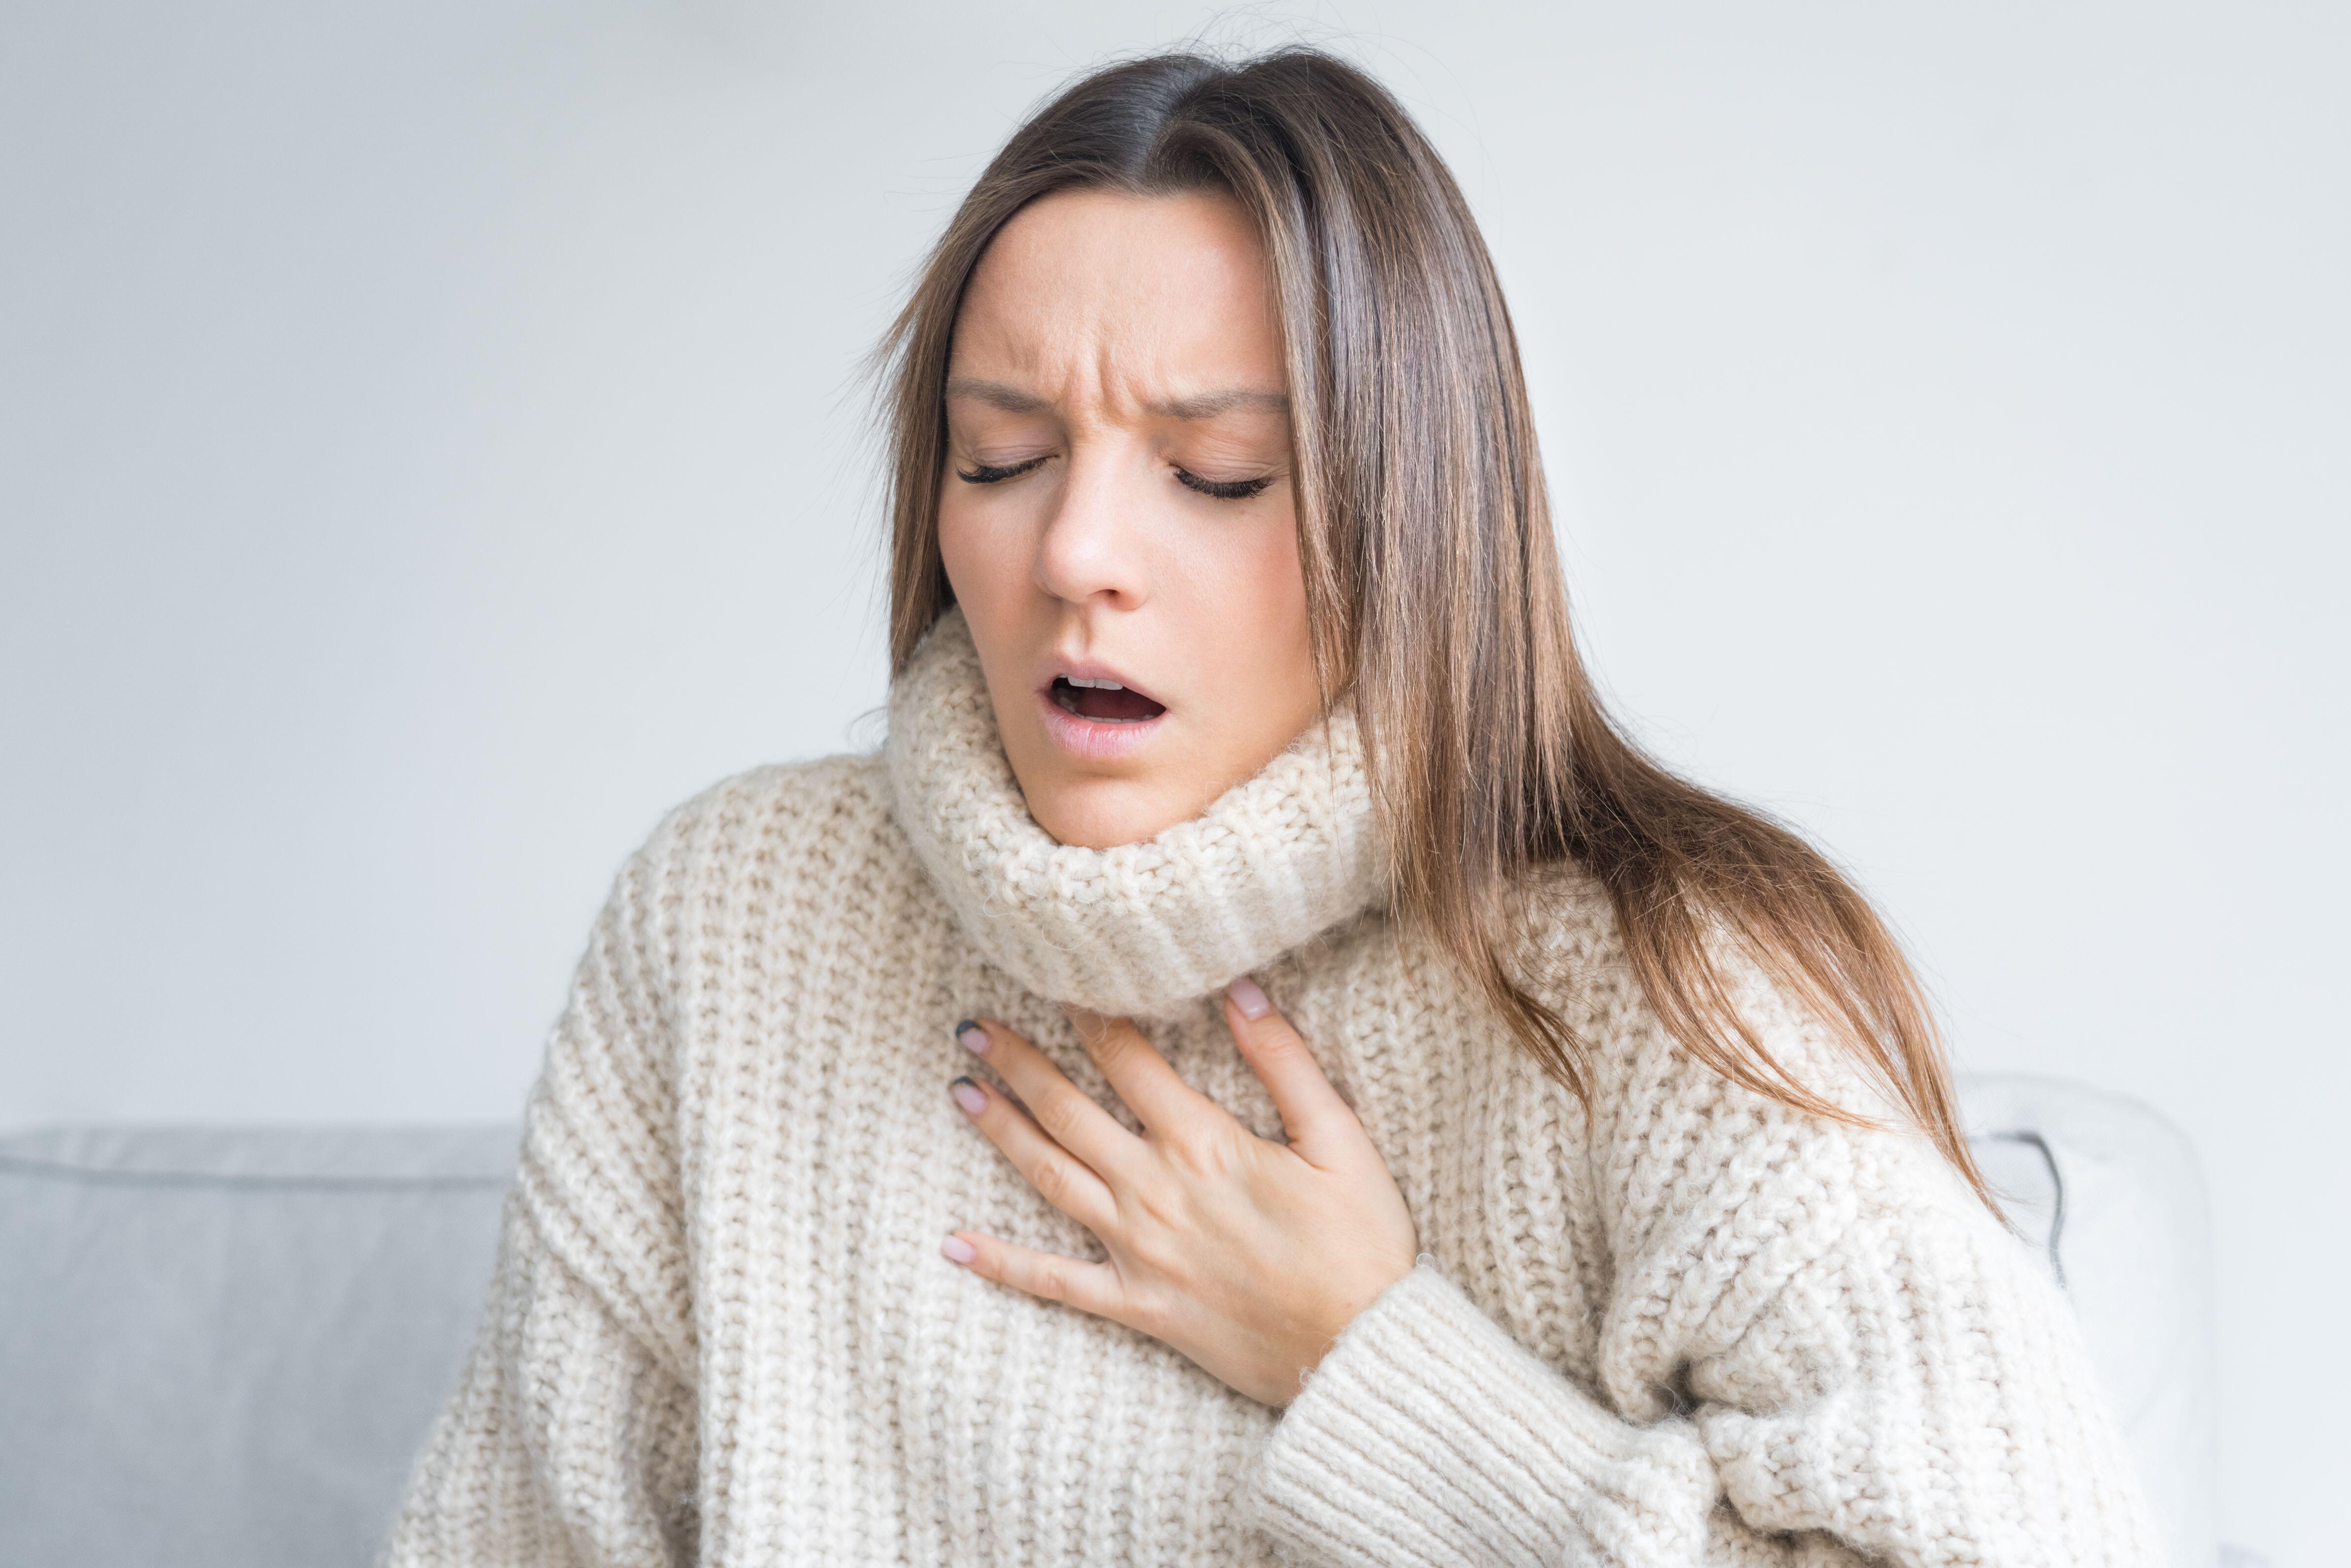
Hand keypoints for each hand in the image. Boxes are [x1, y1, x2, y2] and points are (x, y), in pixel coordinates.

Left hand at [941, 979, 1418, 1406]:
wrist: (1361, 1351)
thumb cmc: (1362, 1244)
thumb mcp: (1341, 1140)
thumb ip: (1286, 1062)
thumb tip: (1240, 990)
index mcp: (1205, 1144)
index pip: (1129, 1062)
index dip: (1089, 1016)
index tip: (1053, 981)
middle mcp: (1157, 1191)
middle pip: (1070, 1112)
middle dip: (1018, 1063)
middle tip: (972, 1027)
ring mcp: (1140, 1251)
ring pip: (1051, 1177)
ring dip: (1001, 1131)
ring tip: (960, 1091)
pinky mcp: (1138, 1306)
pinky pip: (1055, 1283)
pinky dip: (1001, 1264)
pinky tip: (952, 1245)